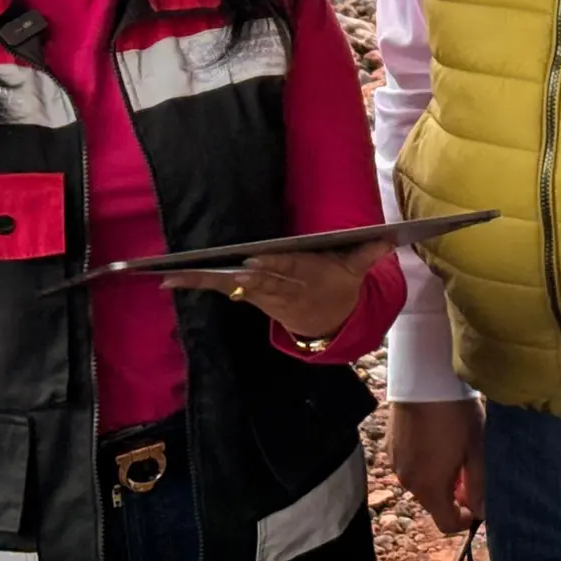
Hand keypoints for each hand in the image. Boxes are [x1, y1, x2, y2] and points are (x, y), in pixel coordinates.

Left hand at [162, 240, 388, 343]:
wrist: (330, 322)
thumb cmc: (339, 283)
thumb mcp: (355, 271)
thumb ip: (367, 253)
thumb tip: (389, 238)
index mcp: (308, 275)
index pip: (289, 268)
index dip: (272, 266)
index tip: (255, 260)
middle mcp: (283, 288)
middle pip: (257, 279)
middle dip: (233, 274)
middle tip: (208, 266)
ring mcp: (264, 296)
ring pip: (233, 285)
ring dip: (203, 281)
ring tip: (173, 275)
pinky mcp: (251, 298)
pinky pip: (222, 290)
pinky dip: (198, 285)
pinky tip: (171, 280)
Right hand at [390, 398, 486, 533]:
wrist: (424, 378)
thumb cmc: (456, 414)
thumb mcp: (477, 449)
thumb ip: (479, 486)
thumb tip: (482, 511)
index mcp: (430, 487)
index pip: (446, 524)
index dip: (464, 519)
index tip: (476, 501)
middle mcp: (407, 481)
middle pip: (433, 502)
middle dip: (453, 494)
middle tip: (469, 470)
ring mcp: (395, 463)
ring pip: (421, 483)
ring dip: (438, 477)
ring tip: (453, 450)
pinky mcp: (389, 446)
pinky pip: (410, 465)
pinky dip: (424, 462)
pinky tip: (435, 438)